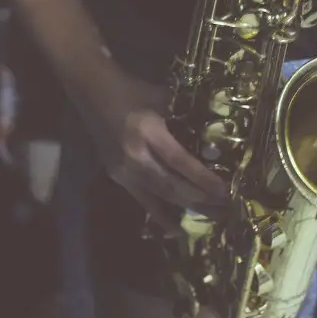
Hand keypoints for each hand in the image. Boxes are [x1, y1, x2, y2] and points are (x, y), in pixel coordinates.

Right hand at [96, 74, 228, 233]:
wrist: (90, 90)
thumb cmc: (129, 88)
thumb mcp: (161, 96)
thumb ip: (186, 114)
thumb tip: (216, 130)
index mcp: (147, 132)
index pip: (179, 162)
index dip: (202, 179)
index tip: (224, 190)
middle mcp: (134, 156)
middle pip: (171, 185)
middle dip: (200, 199)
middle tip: (226, 208)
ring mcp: (123, 169)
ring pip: (159, 196)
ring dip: (186, 207)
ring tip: (211, 218)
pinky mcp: (117, 176)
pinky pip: (142, 199)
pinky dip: (160, 214)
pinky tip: (175, 229)